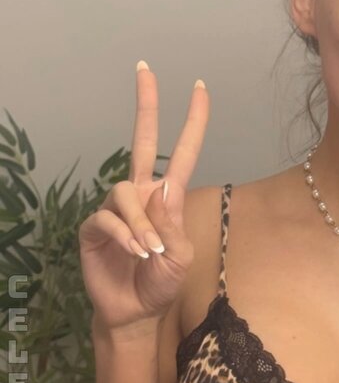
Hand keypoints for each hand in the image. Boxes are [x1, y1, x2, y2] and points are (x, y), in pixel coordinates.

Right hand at [78, 65, 209, 334]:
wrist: (135, 313)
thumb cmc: (160, 283)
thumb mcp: (179, 257)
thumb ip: (173, 225)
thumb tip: (162, 187)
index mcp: (167, 198)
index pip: (181, 153)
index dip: (192, 122)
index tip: (200, 88)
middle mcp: (140, 195)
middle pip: (141, 142)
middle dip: (146, 105)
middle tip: (145, 70)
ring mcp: (115, 209)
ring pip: (126, 193)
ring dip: (140, 223)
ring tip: (149, 252)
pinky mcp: (94, 227)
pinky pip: (108, 218)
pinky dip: (125, 236)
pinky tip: (135, 254)